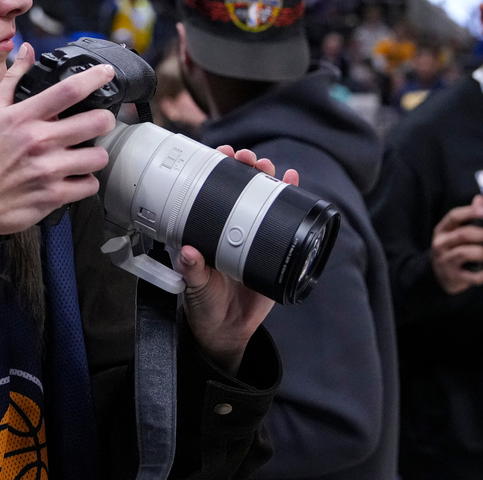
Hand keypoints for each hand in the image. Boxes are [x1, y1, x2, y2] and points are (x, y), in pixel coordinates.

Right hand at [0, 42, 116, 261]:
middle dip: (105, 119)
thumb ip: (12, 79)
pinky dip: (86, 181)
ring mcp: (48, 170)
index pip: (68, 90)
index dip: (95, 78)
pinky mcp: (53, 196)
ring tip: (85, 153)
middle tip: (99, 122)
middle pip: (96, 122)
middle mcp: (38, 141)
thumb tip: (27, 50)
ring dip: (96, 154)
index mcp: (22, 117)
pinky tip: (75, 176)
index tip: (106, 73)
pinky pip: (90, 185)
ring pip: (98, 156)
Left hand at [176, 146, 299, 374]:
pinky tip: (293, 182)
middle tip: (247, 158)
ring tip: (269, 166)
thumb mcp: (195, 286)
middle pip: (239, 188)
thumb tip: (188, 253)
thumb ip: (192, 271)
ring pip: (262, 199)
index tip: (221, 154)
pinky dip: (291, 200)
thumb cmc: (205, 304)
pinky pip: (283, 222)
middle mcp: (229, 227)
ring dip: (268, 178)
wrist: (228, 329)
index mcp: (205, 229)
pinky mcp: (272, 249)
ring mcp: (252, 235)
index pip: (210, 190)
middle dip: (245, 167)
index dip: (216, 169)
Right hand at [430, 195, 482, 293]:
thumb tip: (480, 199)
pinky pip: (472, 276)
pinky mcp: (453, 277)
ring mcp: (445, 261)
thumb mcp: (453, 231)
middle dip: (482, 235)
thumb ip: (468, 216)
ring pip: (465, 253)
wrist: (438, 274)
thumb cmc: (449, 250)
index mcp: (442, 230)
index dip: (470, 212)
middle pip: (462, 234)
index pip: (454, 217)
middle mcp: (441, 244)